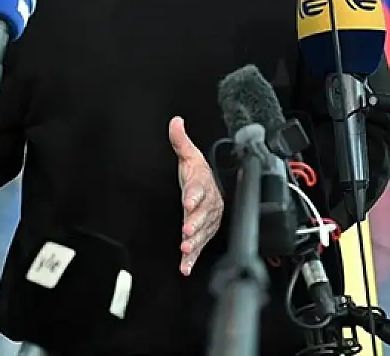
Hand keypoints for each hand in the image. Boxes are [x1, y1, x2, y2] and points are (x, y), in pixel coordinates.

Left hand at [169, 116, 222, 275]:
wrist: (214, 189)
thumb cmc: (198, 174)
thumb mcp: (189, 155)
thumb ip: (180, 141)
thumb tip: (175, 121)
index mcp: (202, 185)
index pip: (199, 188)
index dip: (194, 195)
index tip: (188, 200)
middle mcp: (207, 205)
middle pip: (202, 214)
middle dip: (195, 223)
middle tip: (187, 230)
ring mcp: (207, 221)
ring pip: (202, 233)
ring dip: (194, 242)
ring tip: (185, 250)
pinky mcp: (204, 234)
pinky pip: (199, 247)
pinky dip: (193, 259)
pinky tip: (185, 267)